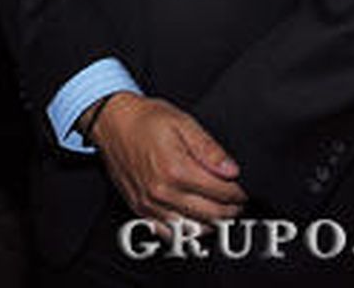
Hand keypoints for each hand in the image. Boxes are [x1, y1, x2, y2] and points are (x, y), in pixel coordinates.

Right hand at [85, 92, 246, 227]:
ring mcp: (149, 204)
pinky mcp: (140, 209)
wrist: (111, 122)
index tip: (242, 188)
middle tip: (237, 202)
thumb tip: (232, 171)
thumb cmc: (145, 119)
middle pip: (211, 215)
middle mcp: (162, 192)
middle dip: (231, 210)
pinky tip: (196, 220)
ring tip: (220, 211)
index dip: (239, 193)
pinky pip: (170, 234)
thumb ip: (209, 149)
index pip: (222, 193)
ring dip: (213, 224)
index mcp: (176, 169)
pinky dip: (188, 231)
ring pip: (193, 229)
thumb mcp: (182, 122)